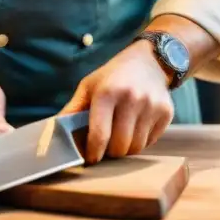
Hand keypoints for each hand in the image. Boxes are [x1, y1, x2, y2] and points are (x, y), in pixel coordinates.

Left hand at [58, 41, 173, 163]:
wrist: (149, 60)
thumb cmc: (113, 76)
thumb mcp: (89, 86)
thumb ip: (73, 109)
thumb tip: (53, 131)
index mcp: (107, 92)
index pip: (100, 135)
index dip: (93, 153)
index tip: (90, 159)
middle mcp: (131, 98)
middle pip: (119, 146)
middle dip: (110, 152)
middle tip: (107, 145)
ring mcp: (151, 105)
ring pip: (136, 147)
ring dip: (126, 148)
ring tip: (121, 135)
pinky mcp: (166, 112)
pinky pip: (151, 141)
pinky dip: (142, 141)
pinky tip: (137, 127)